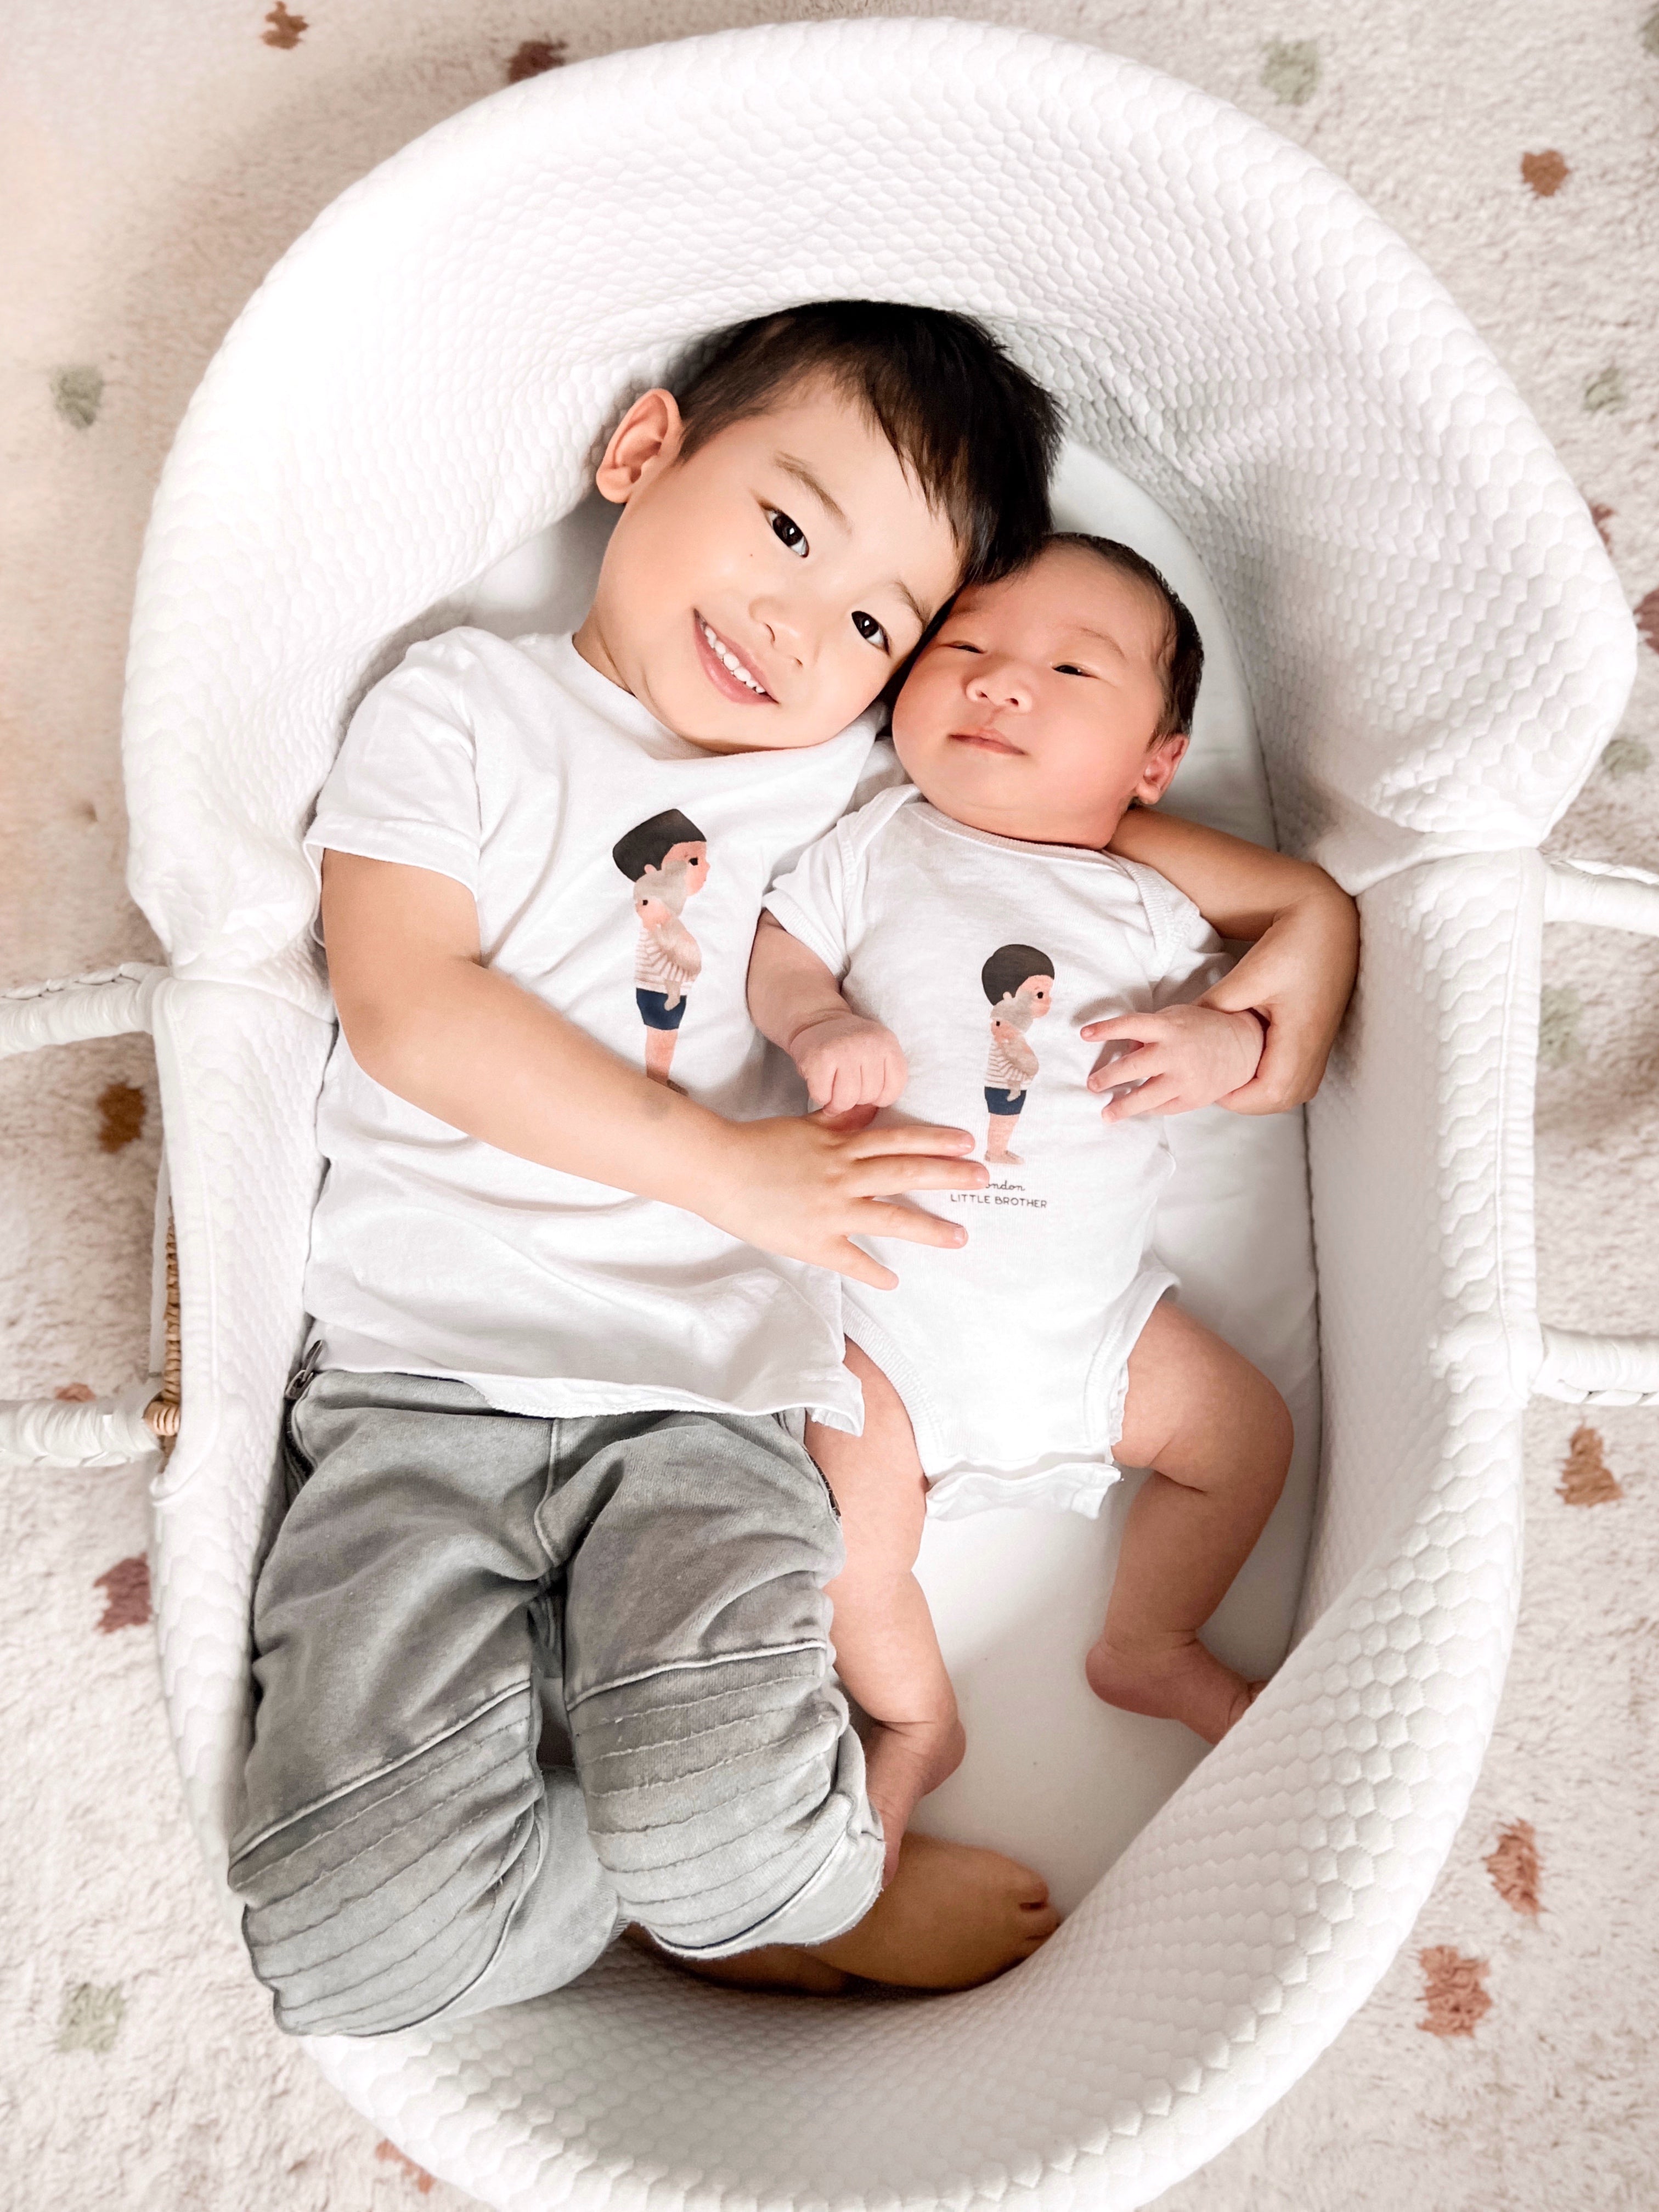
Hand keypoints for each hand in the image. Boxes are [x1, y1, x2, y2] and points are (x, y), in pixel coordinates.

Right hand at [699, 1110, 985, 1288]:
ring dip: (928, 1229)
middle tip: (983, 1179)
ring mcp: (829, 1209)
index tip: (967, 1142)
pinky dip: (872, 1272)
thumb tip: (869, 1114)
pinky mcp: (812, 1240)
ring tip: (960, 1237)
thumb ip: (841, 1123)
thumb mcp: (807, 1126)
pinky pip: (849, 1259)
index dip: (935, 1141)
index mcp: (841, 1146)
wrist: (717, 1168)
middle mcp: (842, 1175)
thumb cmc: (758, 1144)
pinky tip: (893, 1282)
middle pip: (904, 1173)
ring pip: (888, 1218)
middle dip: (948, 1176)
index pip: (898, 1140)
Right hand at [788, 1010, 908, 1115]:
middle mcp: (868, 1044)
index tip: (867, 1090)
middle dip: (856, 1100)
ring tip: (833, 1093)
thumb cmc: (849, 1047)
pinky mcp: (818, 1058)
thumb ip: (884, 1076)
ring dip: (837, 1104)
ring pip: (846, 1100)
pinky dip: (820, 1098)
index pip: (893, 1089)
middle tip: (846, 1088)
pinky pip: (823, 1096)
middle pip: (868, 1096)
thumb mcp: (877, 1051)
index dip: (879, 1098)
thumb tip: (871, 1111)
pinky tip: (820, 1085)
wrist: (817, 1021)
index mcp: (887, 1043)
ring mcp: (842, 1049)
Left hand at [1081, 1004, 1263, 1120]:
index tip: (1084, 1034)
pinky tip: (1137, 1110)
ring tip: (1106, 1113)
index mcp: (1169, 1027)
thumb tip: (1124, 1050)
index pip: (1131, 1025)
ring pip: (1146, 1097)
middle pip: (1133, 1067)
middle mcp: (1175, 1053)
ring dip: (1122, 1106)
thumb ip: (1149, 1032)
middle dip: (1108, 1077)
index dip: (1106, 1029)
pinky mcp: (1193, 1098)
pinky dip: (1148, 1109)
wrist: (1245, 1047)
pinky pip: (1163, 1108)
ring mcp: (1184, 1079)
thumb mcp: (1176, 1018)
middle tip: (1092, 1084)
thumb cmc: (1203, 1029)